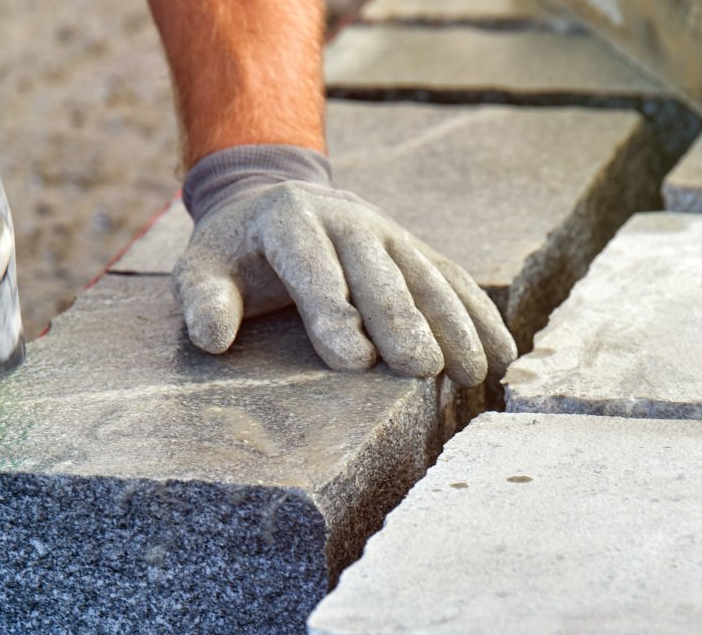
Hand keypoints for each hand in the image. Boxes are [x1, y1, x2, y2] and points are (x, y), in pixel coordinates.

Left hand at [172, 145, 515, 385]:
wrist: (271, 197)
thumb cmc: (233, 251)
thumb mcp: (200, 266)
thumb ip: (202, 299)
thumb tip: (212, 338)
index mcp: (289, 219)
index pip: (314, 269)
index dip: (334, 314)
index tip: (354, 360)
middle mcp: (347, 220)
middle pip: (379, 274)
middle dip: (402, 321)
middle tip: (422, 369)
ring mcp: (387, 232)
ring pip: (425, 276)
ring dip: (453, 323)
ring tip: (472, 371)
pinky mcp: (413, 249)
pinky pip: (451, 280)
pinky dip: (478, 315)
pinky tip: (501, 354)